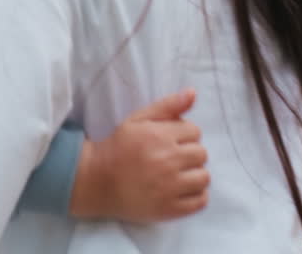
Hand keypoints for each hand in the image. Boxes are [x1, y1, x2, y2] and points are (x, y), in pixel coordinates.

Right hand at [69, 88, 208, 222]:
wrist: (97, 181)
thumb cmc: (118, 147)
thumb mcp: (137, 120)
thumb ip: (167, 106)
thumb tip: (193, 93)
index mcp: (159, 136)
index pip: (195, 131)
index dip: (183, 135)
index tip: (168, 141)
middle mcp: (167, 161)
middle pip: (201, 154)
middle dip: (188, 154)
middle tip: (170, 158)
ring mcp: (170, 187)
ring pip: (204, 177)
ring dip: (193, 175)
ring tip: (176, 175)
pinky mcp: (171, 209)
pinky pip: (201, 200)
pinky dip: (195, 195)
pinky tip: (179, 190)